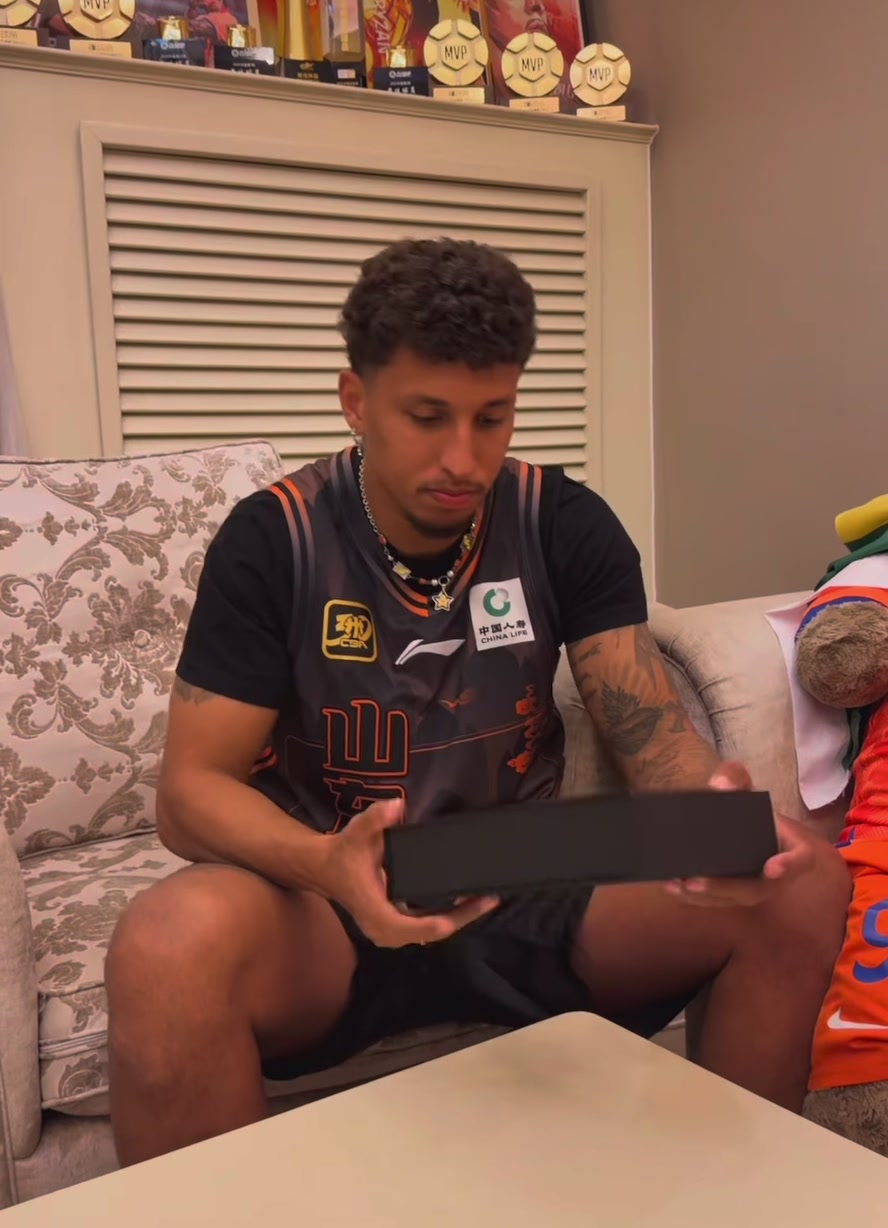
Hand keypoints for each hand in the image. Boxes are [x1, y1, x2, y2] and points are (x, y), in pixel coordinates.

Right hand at [318, 799, 498, 947]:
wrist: (323, 868)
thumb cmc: (343, 853)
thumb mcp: (356, 832)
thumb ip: (375, 818)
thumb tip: (396, 805)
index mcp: (378, 914)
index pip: (418, 927)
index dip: (447, 919)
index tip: (471, 904)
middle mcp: (385, 930)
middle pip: (433, 932)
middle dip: (463, 917)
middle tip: (490, 898)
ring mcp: (390, 932)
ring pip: (431, 931)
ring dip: (458, 918)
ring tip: (484, 899)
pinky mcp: (394, 925)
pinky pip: (425, 925)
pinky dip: (446, 915)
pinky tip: (465, 901)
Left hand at [664, 761, 812, 907]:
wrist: (739, 820)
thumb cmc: (746, 805)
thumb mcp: (743, 785)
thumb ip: (734, 778)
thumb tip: (721, 786)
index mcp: (792, 847)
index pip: (799, 859)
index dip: (788, 866)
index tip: (771, 869)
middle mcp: (776, 874)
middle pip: (755, 889)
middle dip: (724, 888)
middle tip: (695, 882)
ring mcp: (754, 887)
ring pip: (730, 899)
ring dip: (702, 896)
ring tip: (677, 885)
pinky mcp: (734, 894)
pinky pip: (716, 900)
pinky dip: (693, 897)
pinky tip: (671, 887)